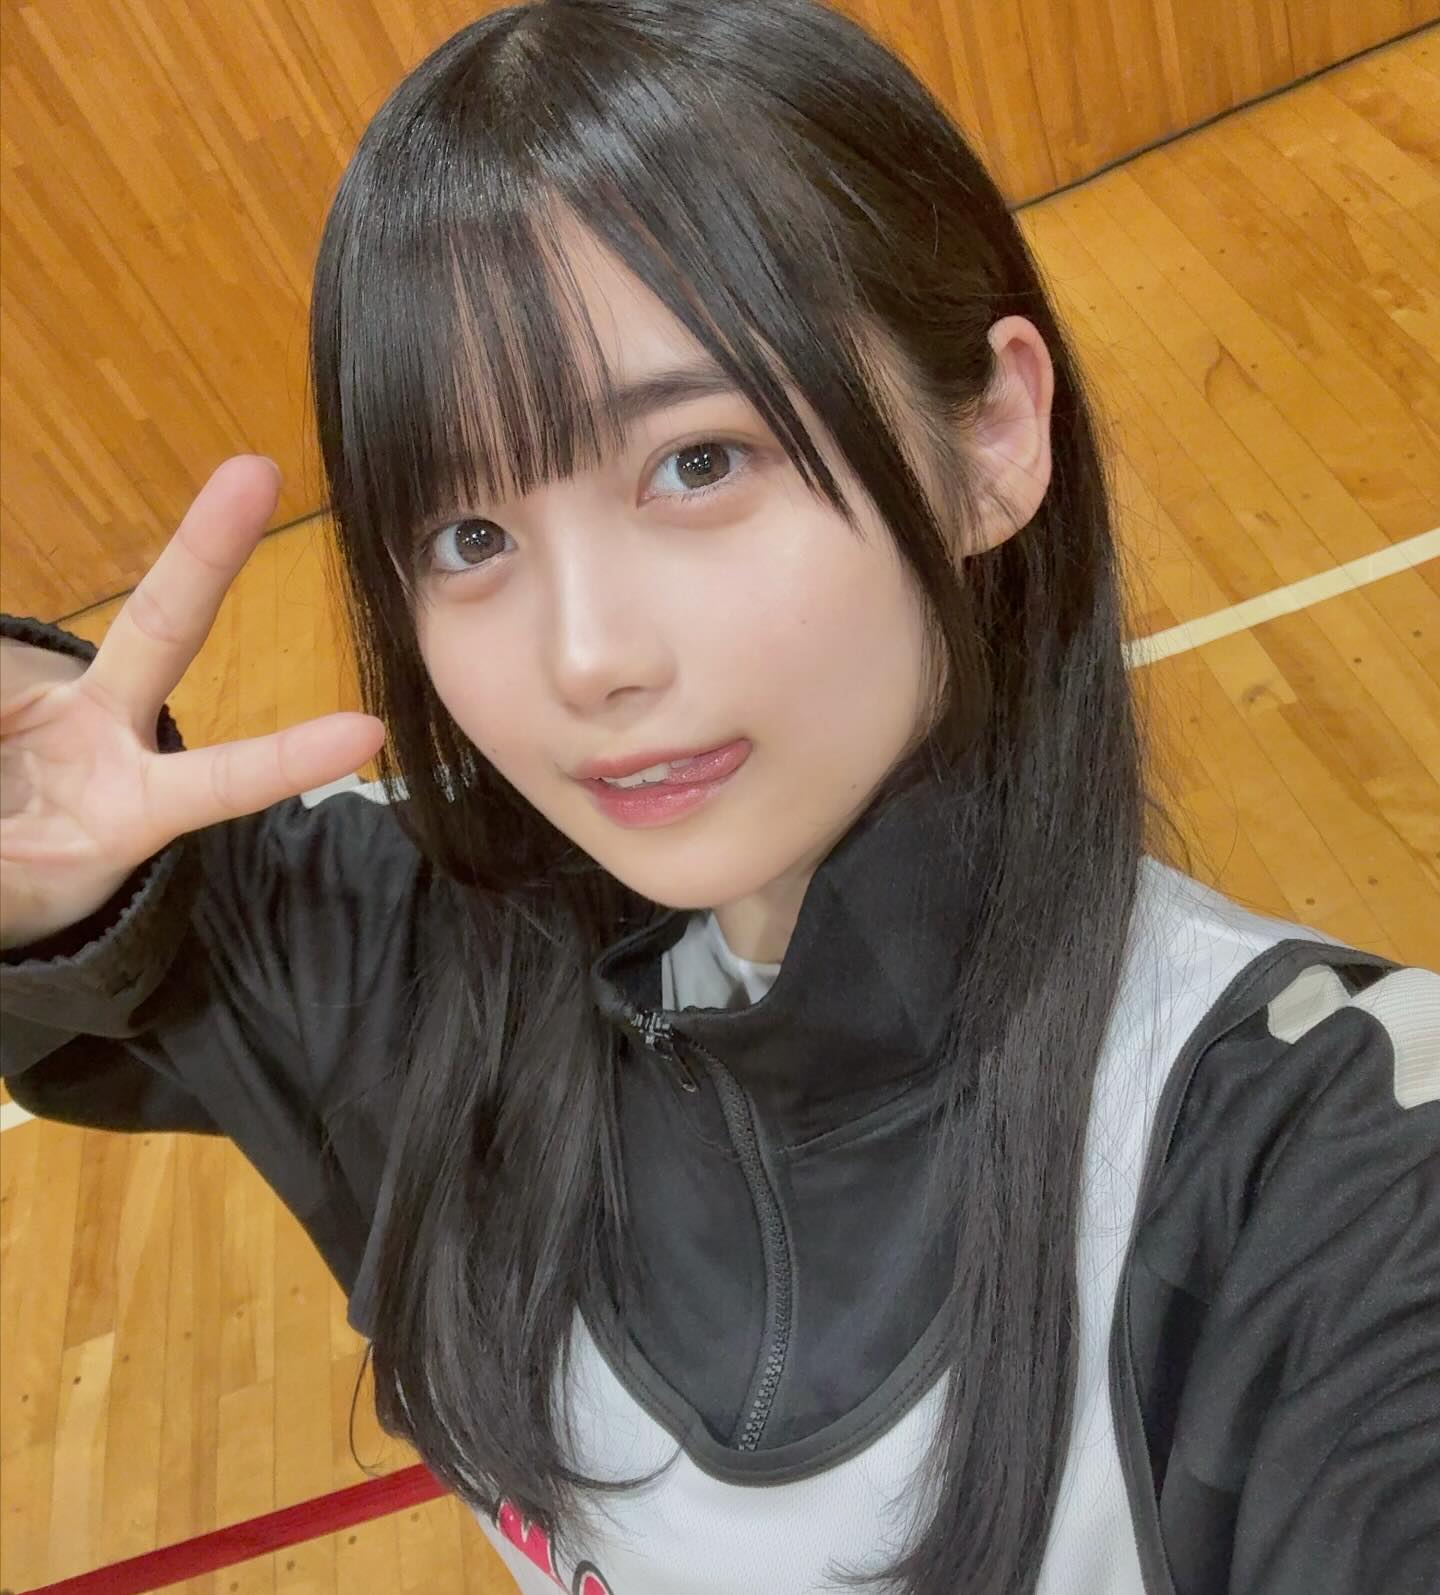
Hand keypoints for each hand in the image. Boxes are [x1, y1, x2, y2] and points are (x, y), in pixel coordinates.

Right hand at [0, 456, 386, 949]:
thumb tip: (14, 809)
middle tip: (258, 470)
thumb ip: (9, 872)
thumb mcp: (16, 895)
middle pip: (164, 628)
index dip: (283, 760)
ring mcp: (54, 698)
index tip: (367, 732)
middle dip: (208, 551)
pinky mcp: (5, 679)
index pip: (220, 781)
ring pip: (15, 670)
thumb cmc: (20, 888)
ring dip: (0, 710)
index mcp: (137, 805)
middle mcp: (110, 733)